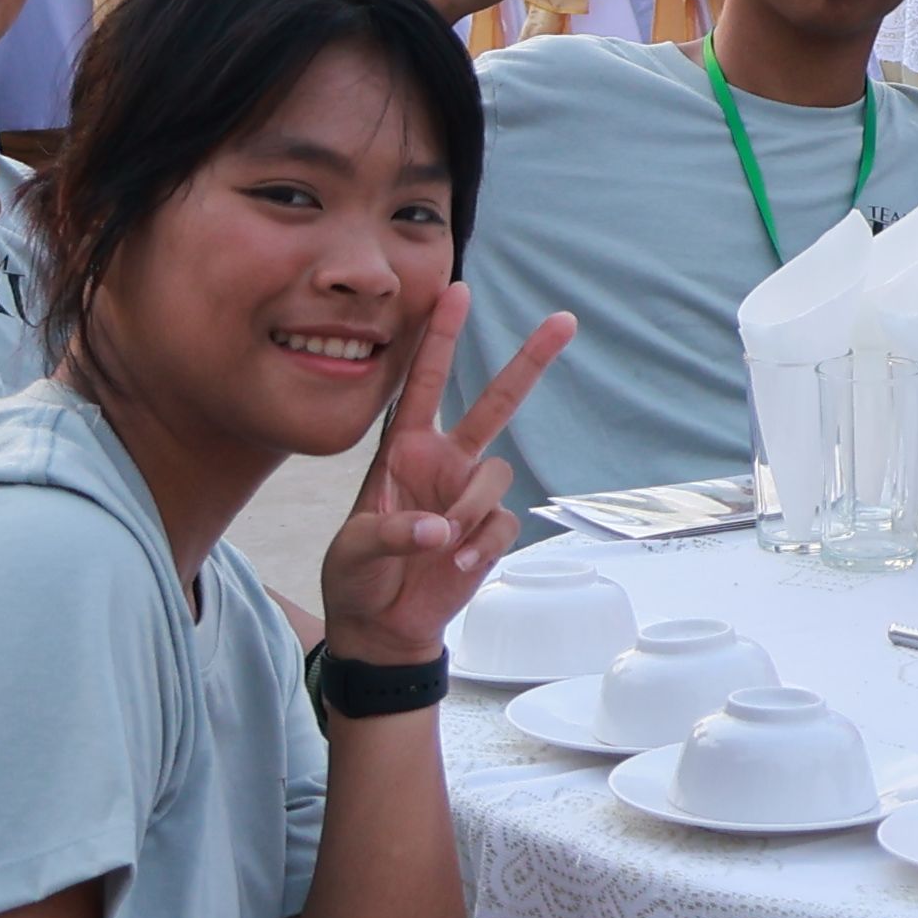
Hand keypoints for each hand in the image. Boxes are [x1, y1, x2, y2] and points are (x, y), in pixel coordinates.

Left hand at [320, 292, 565, 661]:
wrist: (382, 626)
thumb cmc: (357, 576)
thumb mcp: (354, 550)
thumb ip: (391, 533)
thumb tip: (439, 529)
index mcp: (403, 450)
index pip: (424, 384)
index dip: (439, 338)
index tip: (455, 291)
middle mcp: (443, 462)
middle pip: (495, 403)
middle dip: (528, 362)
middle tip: (563, 321)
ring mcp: (469, 495)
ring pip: (497, 476)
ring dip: (473, 509)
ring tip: (444, 546)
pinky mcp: (490, 530)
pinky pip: (503, 524)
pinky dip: (482, 545)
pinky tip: (457, 566)